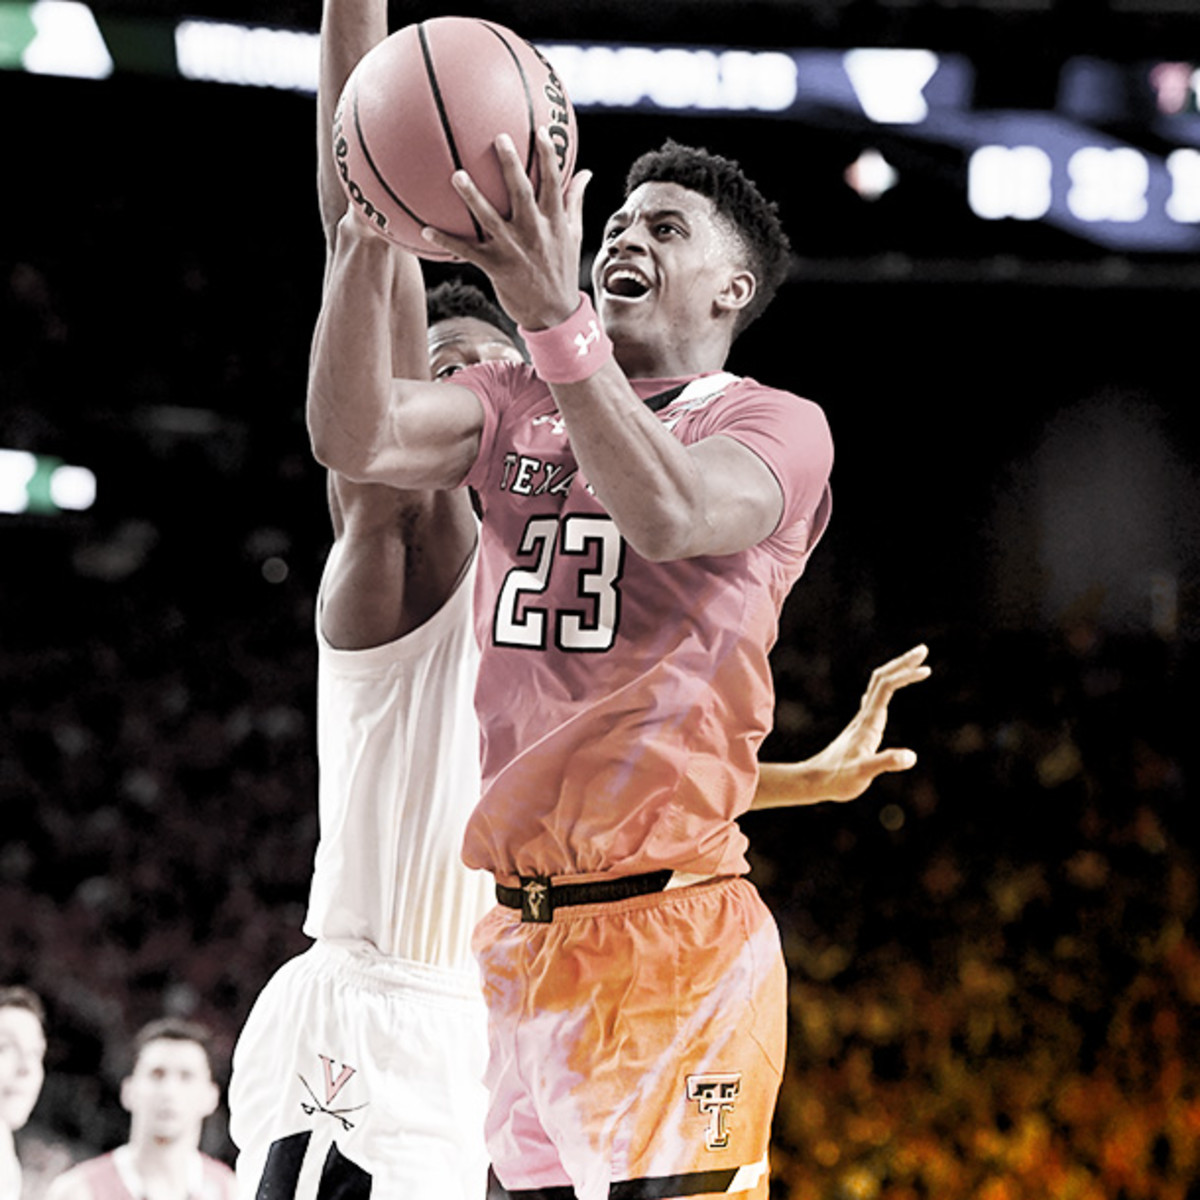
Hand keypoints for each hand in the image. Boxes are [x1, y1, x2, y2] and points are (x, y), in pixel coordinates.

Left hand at [420, 128, 591, 329]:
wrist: (554, 314)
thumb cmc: (561, 269)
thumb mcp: (573, 235)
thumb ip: (574, 202)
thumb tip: (586, 173)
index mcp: (554, 222)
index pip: (553, 184)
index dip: (549, 157)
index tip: (543, 131)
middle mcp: (534, 232)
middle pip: (522, 193)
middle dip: (511, 166)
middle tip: (499, 138)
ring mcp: (513, 249)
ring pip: (490, 219)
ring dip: (473, 197)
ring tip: (457, 175)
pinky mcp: (495, 267)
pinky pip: (467, 252)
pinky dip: (446, 241)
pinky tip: (426, 230)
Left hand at [801, 644, 930, 802]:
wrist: (814, 781)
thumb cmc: (838, 779)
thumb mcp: (864, 773)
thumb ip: (885, 762)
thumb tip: (911, 757)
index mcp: (869, 722)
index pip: (887, 687)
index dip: (905, 675)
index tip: (927, 669)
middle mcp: (865, 717)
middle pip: (882, 679)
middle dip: (903, 663)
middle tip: (923, 650)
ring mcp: (861, 722)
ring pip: (878, 687)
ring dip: (896, 673)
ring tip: (914, 666)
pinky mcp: (860, 730)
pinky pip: (875, 700)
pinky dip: (887, 689)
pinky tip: (885, 692)